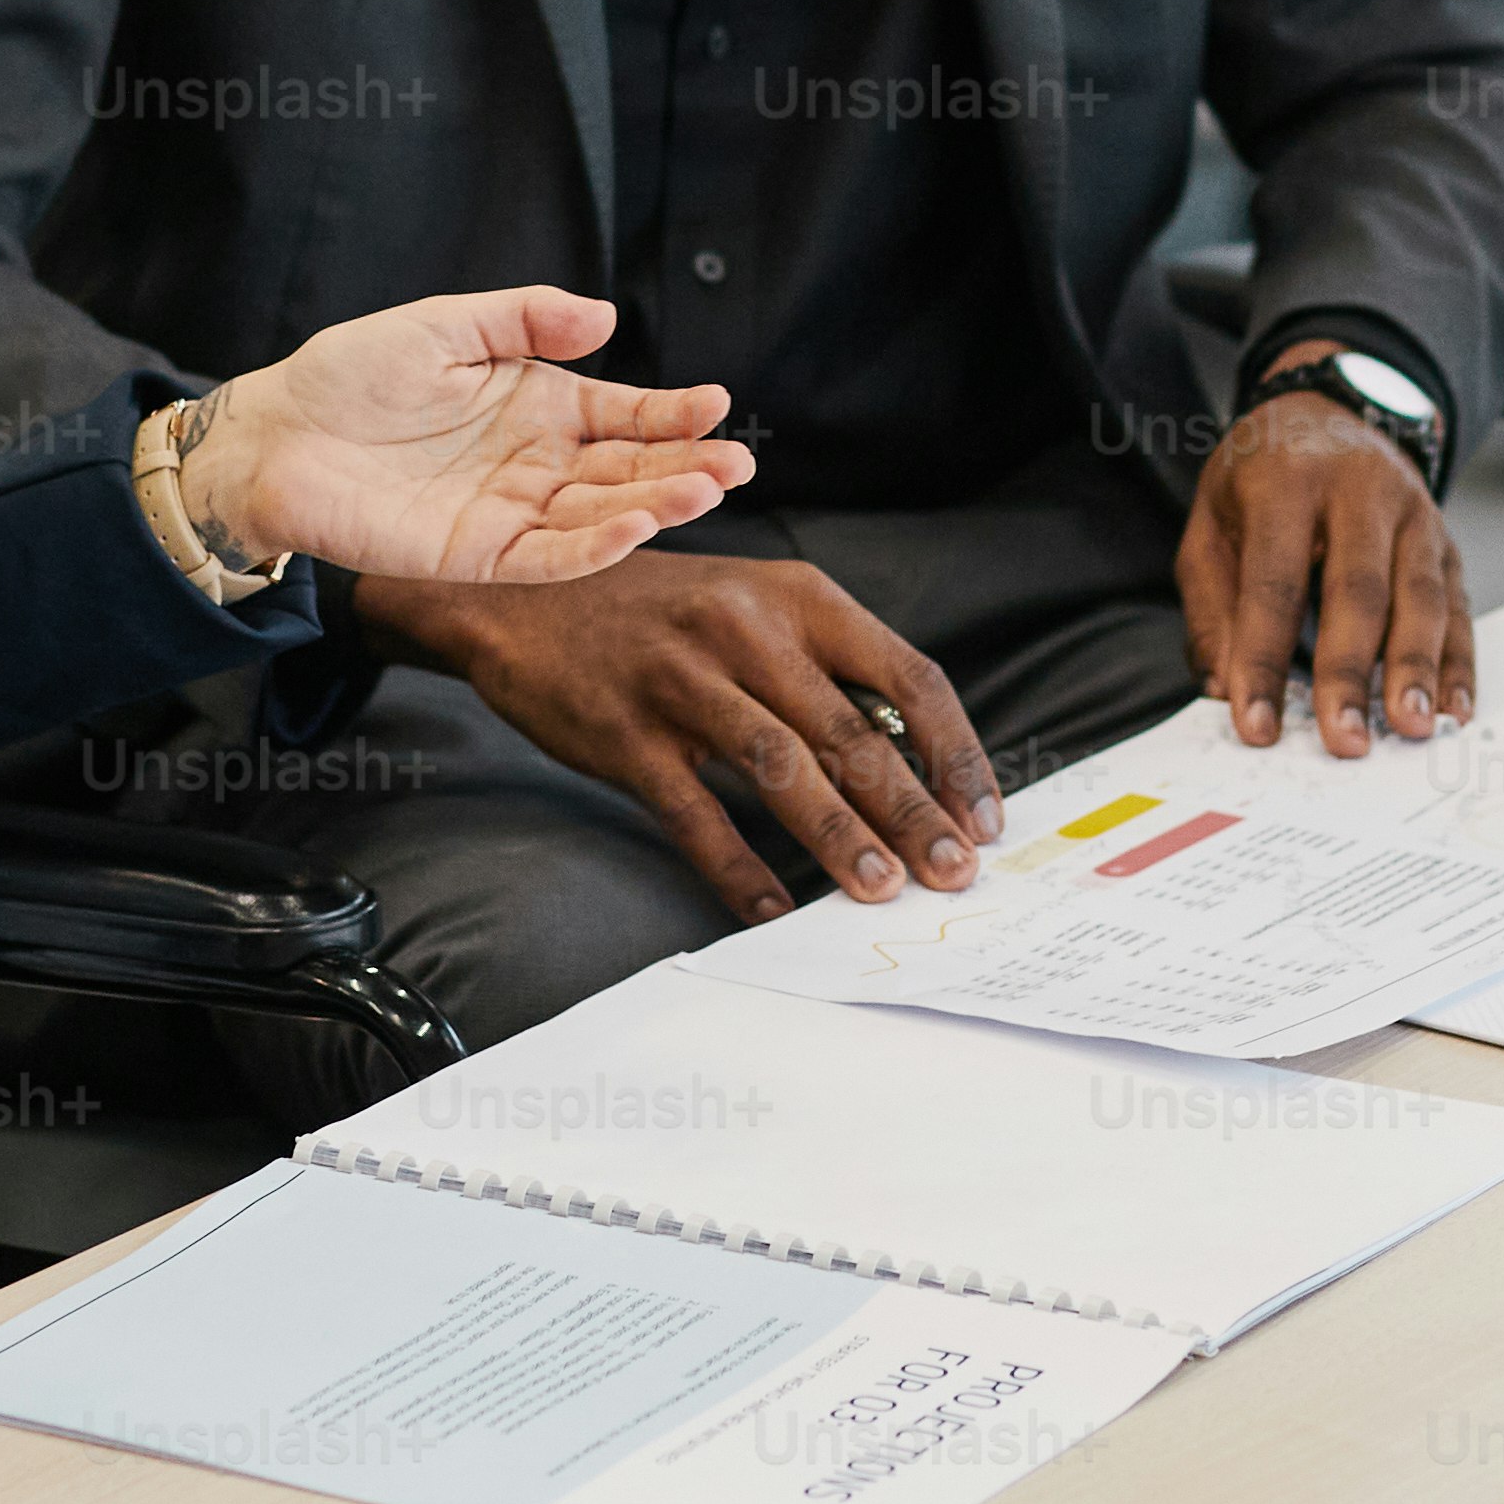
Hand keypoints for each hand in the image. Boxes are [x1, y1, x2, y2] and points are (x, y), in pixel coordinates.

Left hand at [172, 285, 757, 585]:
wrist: (276, 435)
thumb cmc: (352, 375)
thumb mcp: (446, 324)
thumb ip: (525, 320)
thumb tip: (606, 316)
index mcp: (540, 406)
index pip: (625, 414)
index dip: (674, 412)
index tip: (717, 403)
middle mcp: (538, 464)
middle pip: (629, 470)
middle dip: (687, 467)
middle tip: (737, 463)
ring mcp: (512, 513)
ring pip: (602, 516)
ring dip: (657, 506)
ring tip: (705, 489)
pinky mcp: (477, 556)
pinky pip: (549, 557)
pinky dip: (594, 547)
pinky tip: (635, 528)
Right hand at [343, 549, 1005, 919]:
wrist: (521, 593)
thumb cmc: (658, 612)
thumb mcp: (751, 605)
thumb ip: (823, 668)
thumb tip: (910, 763)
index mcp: (798, 597)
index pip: (909, 675)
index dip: (956, 753)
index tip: (982, 815)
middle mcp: (747, 630)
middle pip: (854, 734)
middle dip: (913, 813)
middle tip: (952, 873)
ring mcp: (684, 681)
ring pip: (784, 770)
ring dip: (840, 838)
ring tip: (880, 892)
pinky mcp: (626, 732)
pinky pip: (695, 813)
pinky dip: (737, 868)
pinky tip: (771, 910)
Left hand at [1178, 381, 1468, 749]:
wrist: (1330, 411)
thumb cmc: (1263, 478)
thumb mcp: (1212, 521)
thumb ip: (1214, 605)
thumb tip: (1226, 687)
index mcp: (1288, 481)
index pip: (1274, 582)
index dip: (1262, 658)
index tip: (1256, 725)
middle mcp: (1361, 490)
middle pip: (1358, 591)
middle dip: (1350, 672)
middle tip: (1343, 739)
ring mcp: (1414, 514)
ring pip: (1421, 598)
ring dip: (1415, 670)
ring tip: (1408, 729)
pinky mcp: (1446, 542)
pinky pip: (1457, 607)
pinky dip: (1457, 663)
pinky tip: (1451, 709)